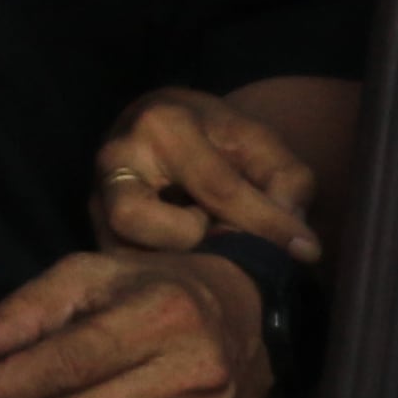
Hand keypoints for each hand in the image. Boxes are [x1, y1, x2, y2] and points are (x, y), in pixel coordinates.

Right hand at [92, 87, 320, 259]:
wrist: (157, 122)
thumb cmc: (213, 134)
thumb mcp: (257, 140)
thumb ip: (286, 180)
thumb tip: (296, 242)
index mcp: (162, 126)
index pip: (216, 186)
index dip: (266, 223)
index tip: (304, 251)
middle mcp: (115, 161)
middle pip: (136, 218)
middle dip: (187, 238)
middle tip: (222, 235)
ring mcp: (96, 199)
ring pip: (122, 251)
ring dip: (172, 262)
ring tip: (208, 251)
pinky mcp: (93, 230)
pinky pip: (125, 267)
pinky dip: (164, 274)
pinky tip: (193, 269)